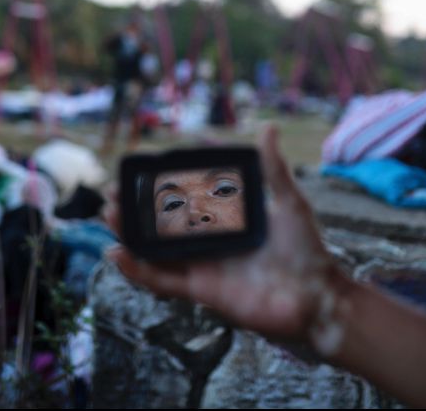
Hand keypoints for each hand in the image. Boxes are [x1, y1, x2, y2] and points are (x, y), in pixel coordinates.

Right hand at [105, 125, 348, 346]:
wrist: (316, 298)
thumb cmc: (306, 250)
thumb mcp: (288, 202)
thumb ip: (272, 168)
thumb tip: (269, 127)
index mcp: (224, 219)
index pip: (184, 197)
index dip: (159, 184)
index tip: (139, 167)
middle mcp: (209, 241)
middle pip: (161, 223)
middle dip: (134, 208)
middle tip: (112, 192)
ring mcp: (202, 266)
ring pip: (154, 250)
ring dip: (129, 234)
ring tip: (109, 215)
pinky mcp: (200, 291)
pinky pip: (162, 281)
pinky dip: (137, 271)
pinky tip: (116, 254)